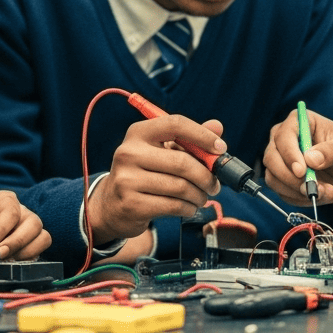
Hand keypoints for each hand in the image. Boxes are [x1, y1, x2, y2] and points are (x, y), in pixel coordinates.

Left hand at [0, 192, 50, 259]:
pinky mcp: (32, 242)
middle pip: (33, 224)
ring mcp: (29, 226)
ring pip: (42, 237)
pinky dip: (28, 258)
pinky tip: (10, 262)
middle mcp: (22, 211)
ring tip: (4, 259)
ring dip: (25, 252)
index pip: (11, 213)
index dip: (1, 231)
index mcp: (5, 200)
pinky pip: (40, 249)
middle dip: (15, 243)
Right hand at [87, 115, 224, 243]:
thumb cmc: (143, 173)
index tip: (220, 148)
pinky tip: (188, 207)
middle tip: (214, 185)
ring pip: (180, 187)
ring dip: (199, 195)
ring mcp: (127, 179)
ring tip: (201, 197)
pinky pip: (173, 205)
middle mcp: (129, 153)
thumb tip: (217, 127)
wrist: (111, 205)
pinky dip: (188, 208)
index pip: (175, 124)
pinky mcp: (131, 204)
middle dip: (206, 176)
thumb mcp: (161, 151)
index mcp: (138, 133)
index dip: (202, 135)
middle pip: (182, 162)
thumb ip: (188, 140)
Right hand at [263, 109, 332, 204]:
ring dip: (296, 190)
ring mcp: (280, 160)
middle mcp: (283, 140)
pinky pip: (281, 192)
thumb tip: (310, 159)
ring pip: (272, 177)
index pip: (283, 136)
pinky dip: (299, 198)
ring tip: (323, 191)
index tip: (302, 171)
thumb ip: (331, 151)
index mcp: (298, 122)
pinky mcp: (282, 179)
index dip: (289, 154)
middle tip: (311, 187)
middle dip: (289, 177)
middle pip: (271, 158)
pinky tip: (318, 195)